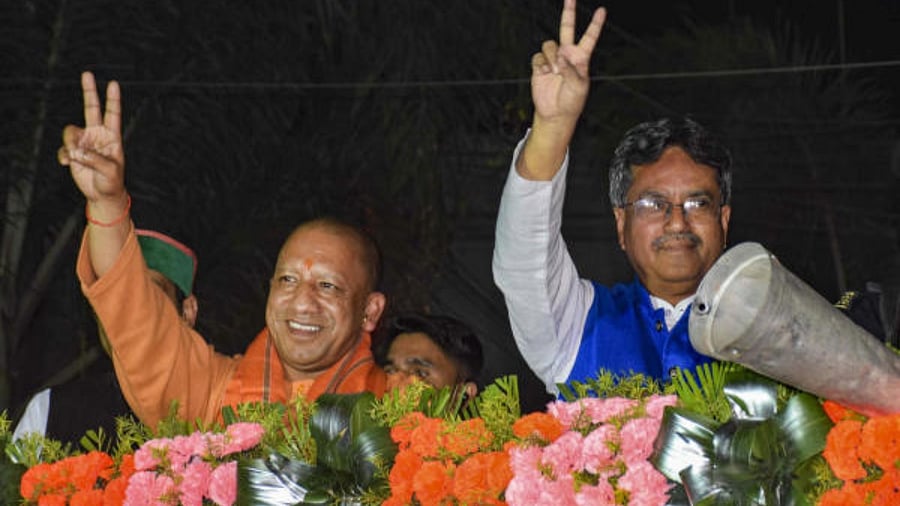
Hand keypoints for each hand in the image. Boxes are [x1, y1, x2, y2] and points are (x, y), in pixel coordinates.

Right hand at [58, 71, 125, 206]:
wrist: (102, 194)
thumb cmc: (112, 181)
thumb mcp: (109, 170)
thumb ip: (93, 158)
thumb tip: (75, 151)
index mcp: (112, 136)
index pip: (112, 114)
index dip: (113, 99)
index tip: (114, 83)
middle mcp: (97, 134)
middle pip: (91, 108)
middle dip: (89, 91)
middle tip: (87, 73)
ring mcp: (84, 142)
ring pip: (70, 132)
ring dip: (71, 145)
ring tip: (75, 158)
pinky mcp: (72, 152)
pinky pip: (63, 149)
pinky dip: (64, 156)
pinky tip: (67, 164)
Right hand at [530, 0, 605, 127]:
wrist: (555, 113)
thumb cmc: (572, 101)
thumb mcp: (579, 87)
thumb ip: (571, 70)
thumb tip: (560, 57)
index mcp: (581, 58)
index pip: (589, 37)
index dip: (595, 24)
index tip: (602, 10)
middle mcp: (567, 54)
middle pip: (567, 28)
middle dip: (568, 12)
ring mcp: (553, 59)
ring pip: (549, 44)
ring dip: (551, 57)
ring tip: (554, 72)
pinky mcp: (540, 66)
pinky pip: (538, 56)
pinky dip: (541, 64)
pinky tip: (544, 74)